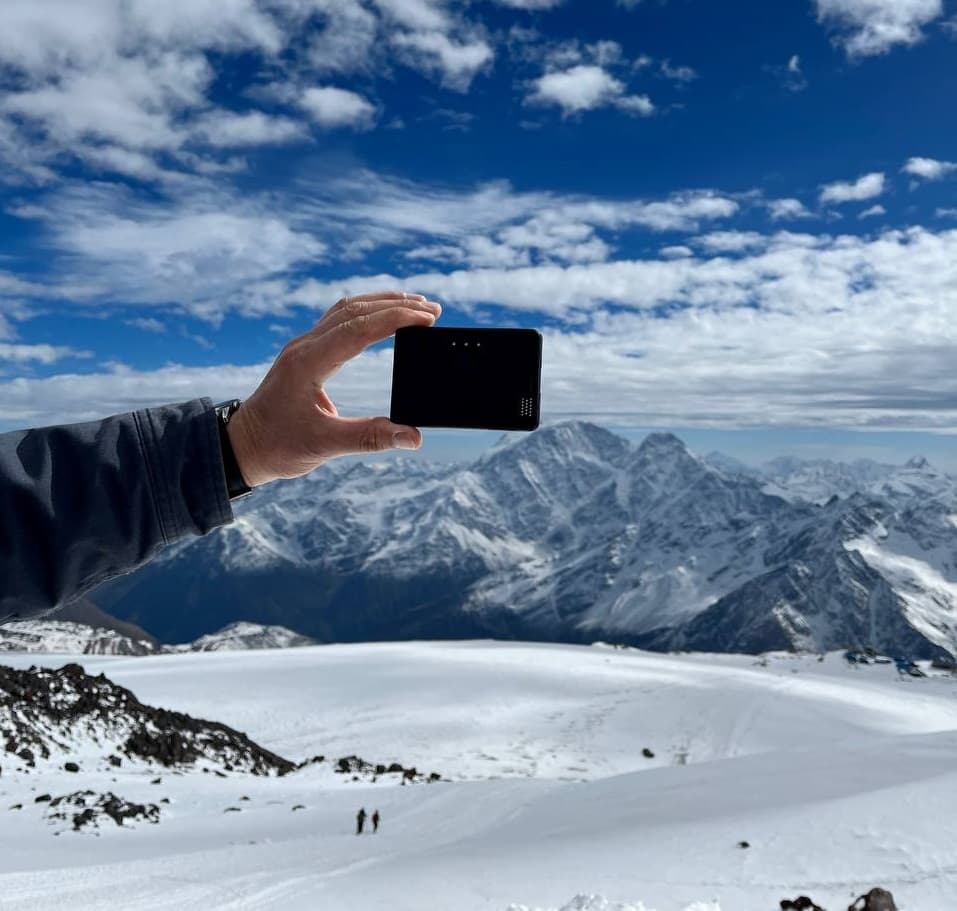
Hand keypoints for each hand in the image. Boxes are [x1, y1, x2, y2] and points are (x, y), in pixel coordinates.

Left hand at [226, 291, 440, 486]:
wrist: (241, 446)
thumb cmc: (278, 446)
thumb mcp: (326, 446)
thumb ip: (371, 438)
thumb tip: (414, 437)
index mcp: (308, 363)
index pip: (358, 329)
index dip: (396, 319)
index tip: (427, 318)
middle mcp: (304, 347)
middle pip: (355, 310)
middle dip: (396, 305)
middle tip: (433, 310)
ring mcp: (303, 346)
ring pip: (346, 309)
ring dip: (381, 303)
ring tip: (416, 305)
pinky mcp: (305, 352)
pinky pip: (338, 320)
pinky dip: (366, 312)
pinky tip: (383, 316)